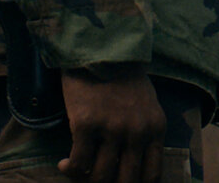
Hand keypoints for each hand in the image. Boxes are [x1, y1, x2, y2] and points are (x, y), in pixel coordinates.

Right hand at [58, 66, 164, 182]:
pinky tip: (63, 164)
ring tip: (76, 172)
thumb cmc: (123, 78)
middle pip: (126, 181)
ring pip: (100, 177)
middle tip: (96, 179)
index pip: (152, 174)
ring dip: (85, 180)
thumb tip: (134, 165)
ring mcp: (112, 129)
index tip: (120, 182)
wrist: (99, 49)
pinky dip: (69, 169)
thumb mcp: (148, 105)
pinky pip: (78, 163)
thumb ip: (146, 132)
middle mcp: (137, 132)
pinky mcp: (86, 124)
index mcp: (155, 128)